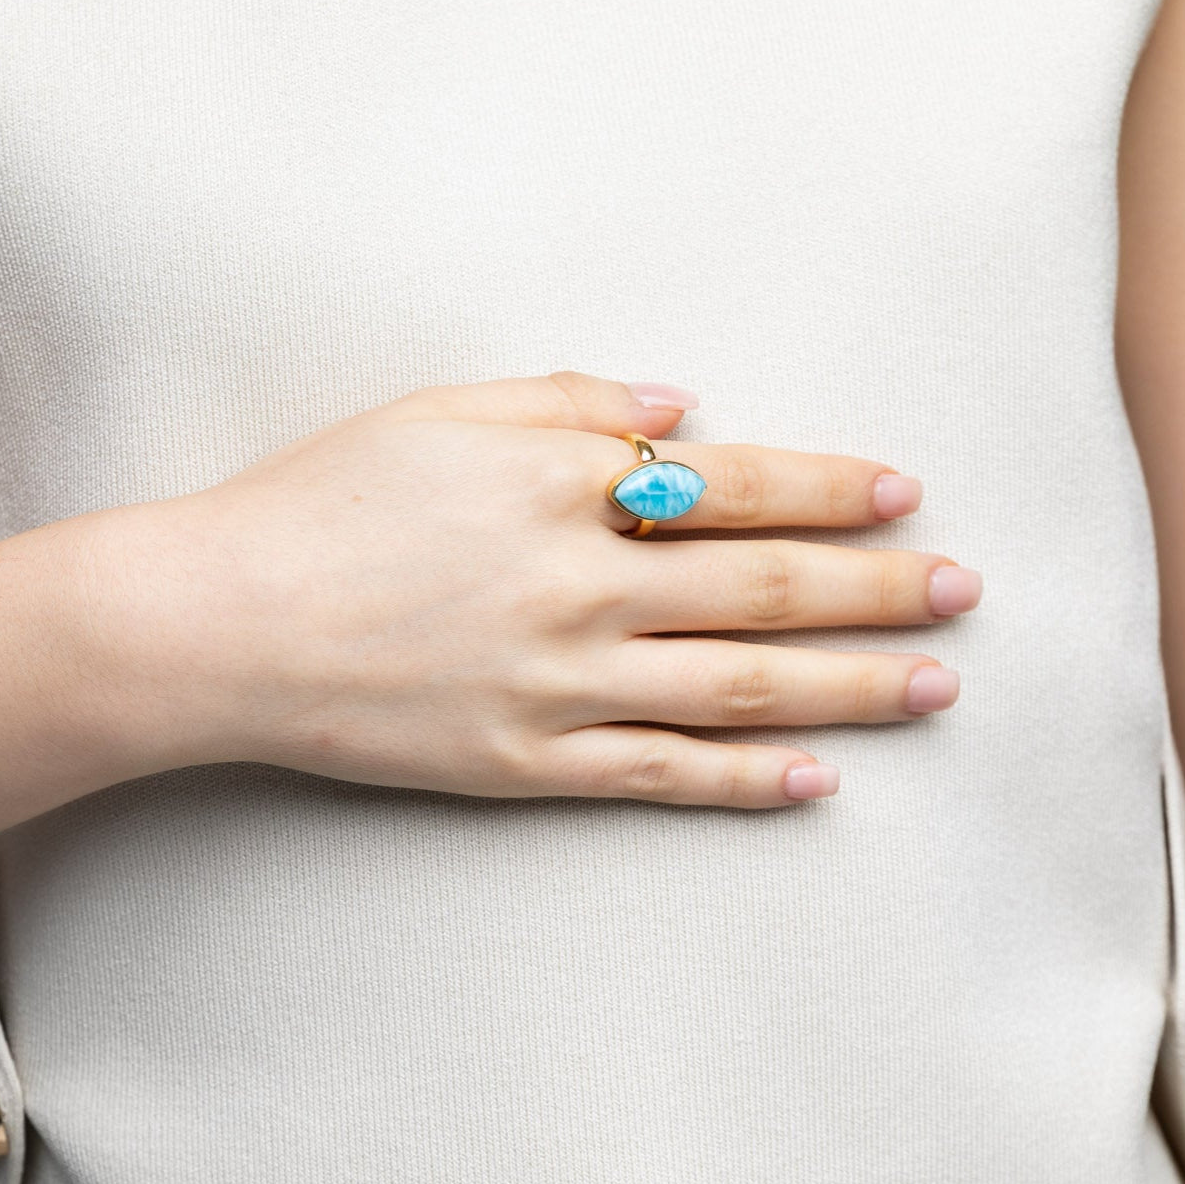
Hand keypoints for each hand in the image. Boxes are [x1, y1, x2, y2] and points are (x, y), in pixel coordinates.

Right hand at [104, 371, 980, 807]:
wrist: (223, 620)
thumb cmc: (323, 499)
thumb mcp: (440, 413)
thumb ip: (568, 403)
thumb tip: (681, 406)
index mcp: (564, 486)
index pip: (736, 483)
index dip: (829, 486)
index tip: (902, 492)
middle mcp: (582, 587)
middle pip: (764, 588)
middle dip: (876, 586)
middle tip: (961, 589)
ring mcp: (559, 684)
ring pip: (738, 688)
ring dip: (849, 687)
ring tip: (933, 686)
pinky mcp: (525, 764)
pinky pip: (659, 775)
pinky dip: (744, 781)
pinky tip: (818, 780)